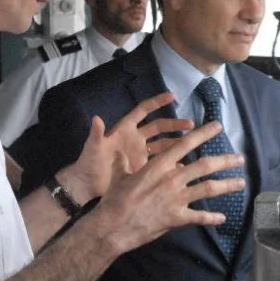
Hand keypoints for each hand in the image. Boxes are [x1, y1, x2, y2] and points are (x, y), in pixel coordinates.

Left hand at [57, 92, 193, 200]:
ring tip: (192, 142)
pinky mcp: (141, 168)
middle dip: (174, 124)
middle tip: (191, 125)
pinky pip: (160, 163)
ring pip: (163, 145)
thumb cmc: (88, 162)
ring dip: (176, 142)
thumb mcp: (92, 147)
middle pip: (159, 127)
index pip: (143, 111)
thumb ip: (96, 134)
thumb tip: (96, 118)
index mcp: (124, 129)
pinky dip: (171, 163)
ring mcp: (139, 154)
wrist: (87, 184)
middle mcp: (135, 139)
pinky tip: (183, 165)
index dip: (156, 102)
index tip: (172, 96)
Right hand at [87, 121, 245, 255]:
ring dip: (227, 185)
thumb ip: (124, 163)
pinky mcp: (177, 218)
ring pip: (208, 189)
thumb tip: (120, 153)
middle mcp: (172, 179)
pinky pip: (199, 217)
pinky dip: (212, 218)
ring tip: (241, 183)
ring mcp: (176, 199)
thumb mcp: (119, 176)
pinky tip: (223, 218)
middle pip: (205, 166)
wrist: (113, 226)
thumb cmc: (114, 199)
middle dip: (225, 160)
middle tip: (240, 158)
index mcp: (159, 165)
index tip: (217, 126)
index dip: (204, 134)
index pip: (186, 144)